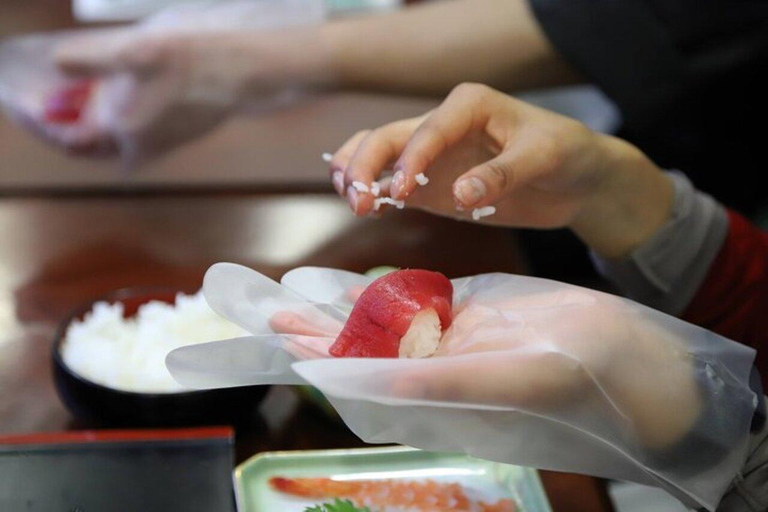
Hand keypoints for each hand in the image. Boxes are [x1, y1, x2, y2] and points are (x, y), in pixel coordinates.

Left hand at [53, 28, 328, 161]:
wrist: (246, 71)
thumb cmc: (194, 61)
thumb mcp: (136, 49)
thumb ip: (90, 57)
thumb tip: (56, 63)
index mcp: (125, 132)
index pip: (65, 139)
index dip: (37, 120)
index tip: (18, 100)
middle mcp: (140, 146)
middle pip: (85, 142)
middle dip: (60, 119)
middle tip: (39, 95)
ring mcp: (159, 142)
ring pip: (108, 136)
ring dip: (86, 117)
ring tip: (69, 90)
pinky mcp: (175, 132)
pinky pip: (130, 129)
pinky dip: (111, 113)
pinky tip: (109, 88)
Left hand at [271, 271, 700, 449]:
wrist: (621, 358)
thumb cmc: (572, 378)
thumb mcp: (502, 380)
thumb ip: (432, 383)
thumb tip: (360, 381)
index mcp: (434, 395)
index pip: (362, 375)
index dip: (320, 357)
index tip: (280, 340)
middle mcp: (433, 372)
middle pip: (361, 348)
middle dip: (314, 329)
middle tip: (270, 311)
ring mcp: (450, 342)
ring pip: (381, 323)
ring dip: (338, 310)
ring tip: (295, 297)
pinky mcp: (468, 317)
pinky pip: (414, 303)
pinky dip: (382, 292)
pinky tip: (355, 285)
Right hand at [329, 83, 672, 257]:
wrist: (576, 179)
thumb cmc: (565, 154)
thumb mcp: (543, 158)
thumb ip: (502, 174)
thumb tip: (460, 194)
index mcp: (467, 105)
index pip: (427, 130)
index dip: (410, 160)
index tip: (401, 193)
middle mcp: (442, 125)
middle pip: (386, 138)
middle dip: (365, 165)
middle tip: (358, 201)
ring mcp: (433, 157)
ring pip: (379, 155)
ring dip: (357, 174)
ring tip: (352, 202)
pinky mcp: (433, 185)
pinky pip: (393, 186)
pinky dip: (374, 195)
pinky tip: (365, 209)